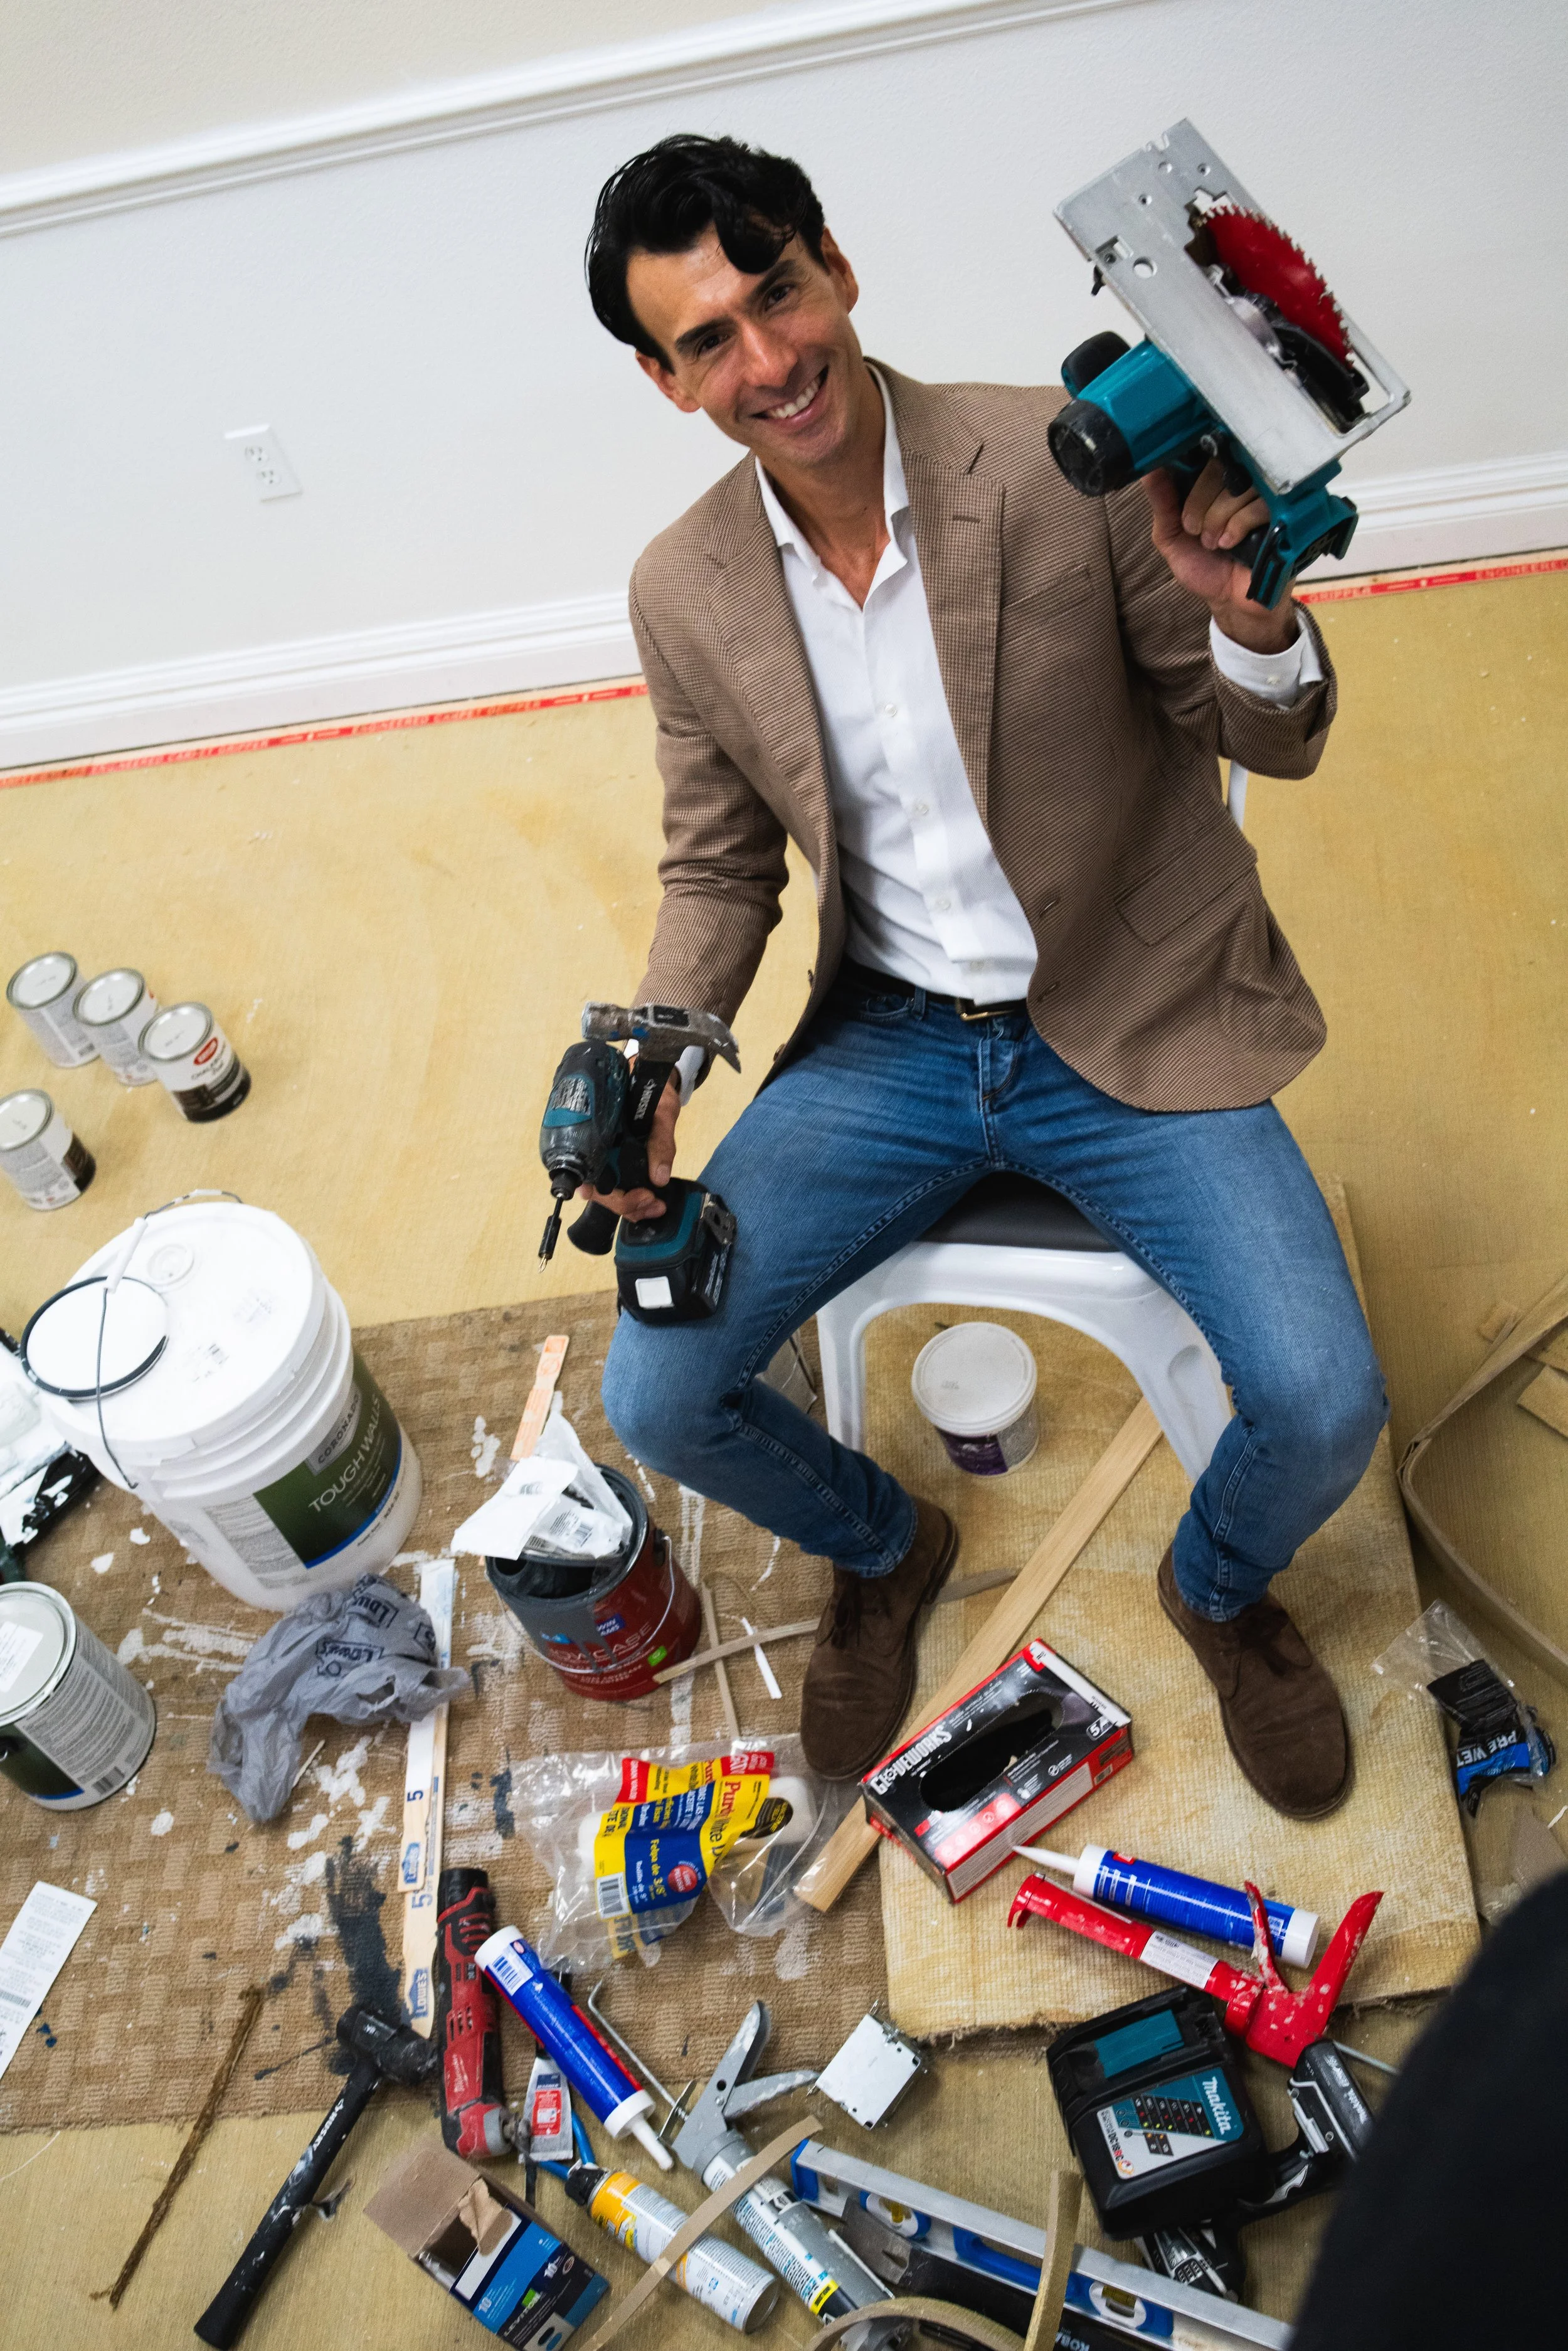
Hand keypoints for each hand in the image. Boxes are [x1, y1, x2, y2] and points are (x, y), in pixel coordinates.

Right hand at [579, 1072, 682, 1223]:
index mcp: (596, 1139)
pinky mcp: (617, 1162)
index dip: (613, 1197)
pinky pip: (620, 1188)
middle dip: (627, 1205)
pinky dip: (633, 1200)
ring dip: (632, 1206)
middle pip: (601, 1194)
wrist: (651, 1077)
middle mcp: (596, 1151)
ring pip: (610, 1195)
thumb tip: (659, 1178)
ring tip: (656, 1206)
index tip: (641, 1195)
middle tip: (654, 1203)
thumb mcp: (661, 1112)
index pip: (592, 1181)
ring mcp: (606, 1158)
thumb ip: (661, 1142)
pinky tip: (650, 1202)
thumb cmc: (651, 1091)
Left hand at [1146, 462, 1298, 654]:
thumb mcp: (1171, 536)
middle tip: (1194, 531)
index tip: (1180, 500)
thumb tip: (1147, 469)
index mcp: (1214, 480)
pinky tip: (1231, 544)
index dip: (1190, 472)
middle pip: (1221, 465)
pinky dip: (1238, 525)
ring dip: (1218, 518)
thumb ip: (1161, 502)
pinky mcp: (1282, 512)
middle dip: (1200, 502)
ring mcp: (1263, 494)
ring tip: (1215, 544)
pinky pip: (1259, 504)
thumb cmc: (1203, 565)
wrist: (1230, 601)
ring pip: (1239, 486)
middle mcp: (1240, 481)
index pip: (1204, 452)